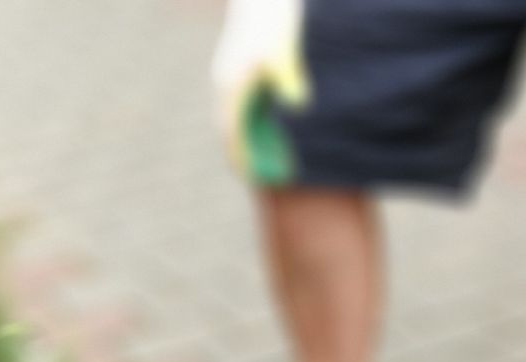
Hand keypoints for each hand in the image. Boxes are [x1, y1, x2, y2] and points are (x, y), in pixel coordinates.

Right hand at [211, 0, 310, 177]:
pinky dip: (255, 122)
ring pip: (238, 118)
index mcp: (232, 86)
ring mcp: (231, 77)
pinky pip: (245, 105)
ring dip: (252, 139)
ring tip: (275, 159)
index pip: (230, 133)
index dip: (240, 157)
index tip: (251, 178)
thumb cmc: (273, 19)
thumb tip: (299, 104)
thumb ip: (290, 77)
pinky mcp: (239, 70)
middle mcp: (226, 85)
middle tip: (269, 176)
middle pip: (232, 130)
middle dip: (247, 153)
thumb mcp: (283, 49)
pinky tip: (276, 130)